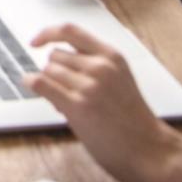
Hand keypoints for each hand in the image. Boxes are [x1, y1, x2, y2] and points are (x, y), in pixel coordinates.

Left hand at [23, 23, 180, 181]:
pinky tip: (31, 85)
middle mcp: (101, 67)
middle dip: (56, 72)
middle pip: (55, 55)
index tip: (35, 42)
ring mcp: (90, 86)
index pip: (70, 30)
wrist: (150, 150)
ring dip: (51, 84)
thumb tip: (57, 64)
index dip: (48, 33)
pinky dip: (32, 83)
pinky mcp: (78, 106)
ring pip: (48, 71)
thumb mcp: (120, 79)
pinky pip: (42, 83)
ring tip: (68, 103)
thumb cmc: (134, 120)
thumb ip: (93, 65)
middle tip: (68, 92)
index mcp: (112, 56)